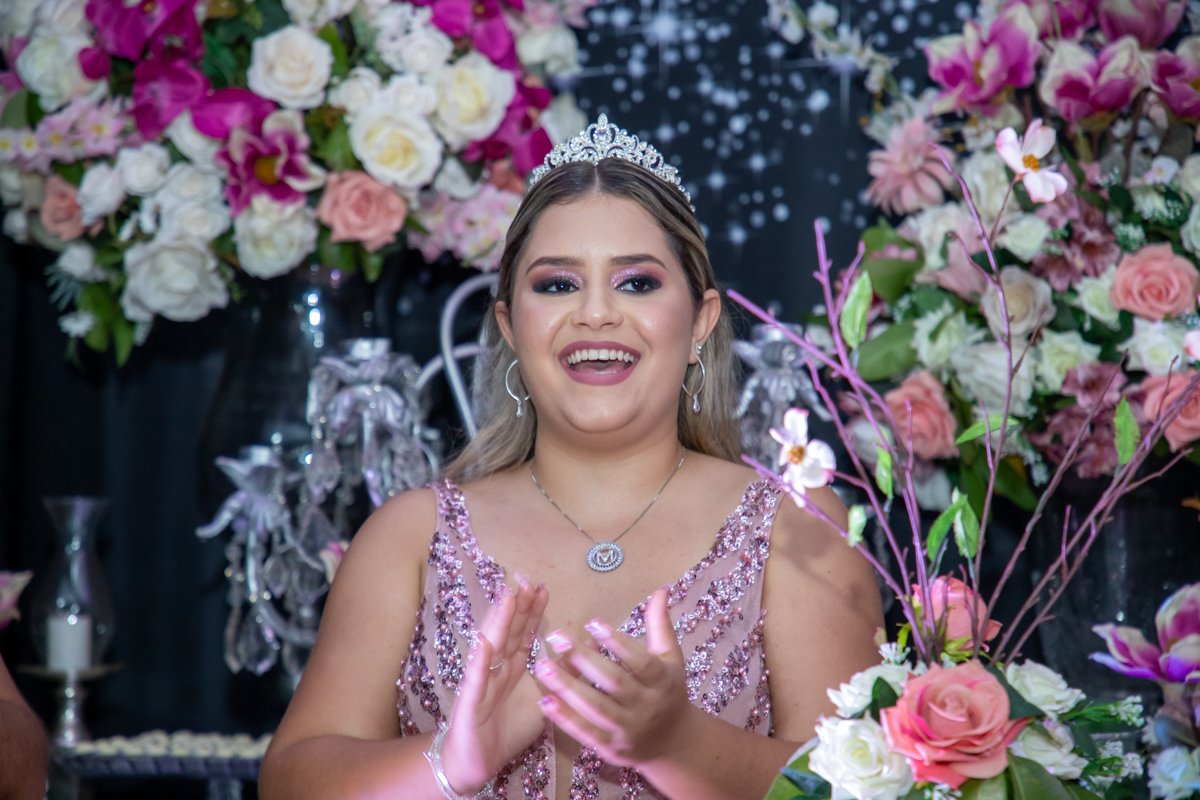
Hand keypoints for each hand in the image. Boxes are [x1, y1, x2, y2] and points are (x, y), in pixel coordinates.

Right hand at [441, 575, 547, 793]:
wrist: (480, 760)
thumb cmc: (509, 728)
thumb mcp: (544, 701)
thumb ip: (561, 678)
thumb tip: (582, 653)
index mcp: (514, 666)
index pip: (524, 631)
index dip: (532, 610)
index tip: (542, 587)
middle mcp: (497, 667)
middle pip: (509, 631)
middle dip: (517, 605)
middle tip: (525, 579)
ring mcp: (482, 680)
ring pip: (492, 646)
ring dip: (499, 622)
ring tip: (507, 597)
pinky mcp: (471, 700)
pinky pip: (477, 678)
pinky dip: (481, 660)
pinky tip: (485, 642)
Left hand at [534, 588, 693, 766]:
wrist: (674, 743)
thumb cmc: (668, 691)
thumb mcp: (671, 658)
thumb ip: (660, 625)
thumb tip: (660, 589)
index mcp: (661, 681)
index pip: (640, 661)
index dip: (618, 643)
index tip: (593, 623)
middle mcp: (645, 706)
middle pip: (614, 683)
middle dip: (585, 660)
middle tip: (557, 637)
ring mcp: (627, 730)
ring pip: (596, 708)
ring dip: (568, 688)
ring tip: (543, 666)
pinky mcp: (610, 747)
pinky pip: (586, 733)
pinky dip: (565, 718)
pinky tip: (545, 700)